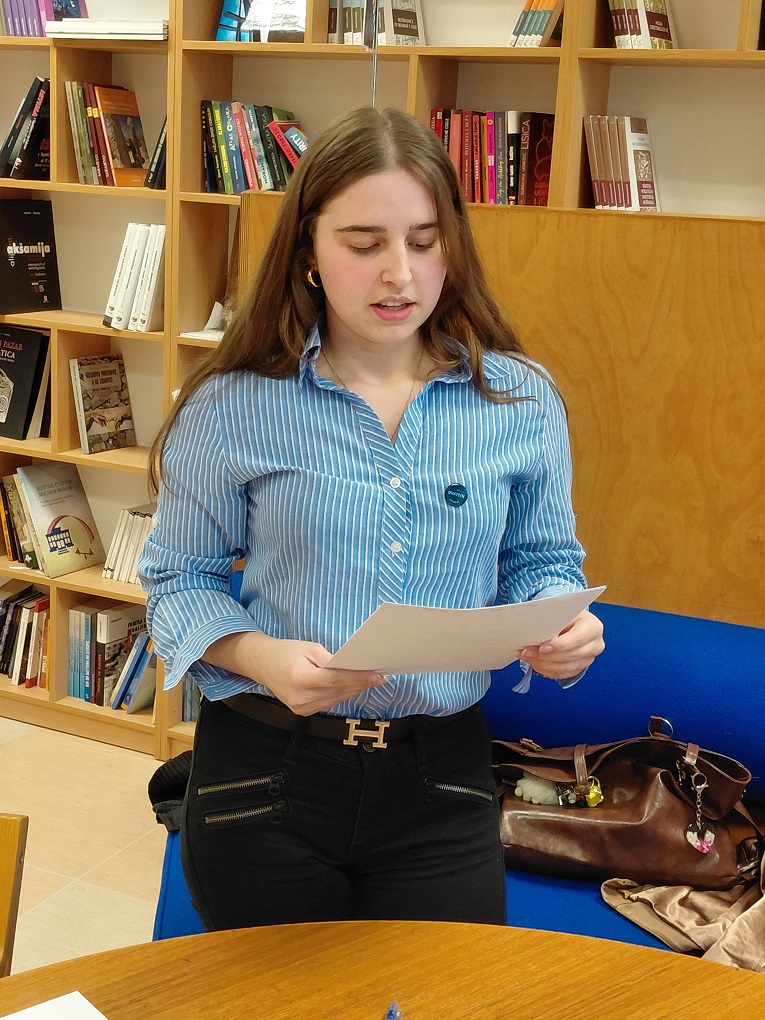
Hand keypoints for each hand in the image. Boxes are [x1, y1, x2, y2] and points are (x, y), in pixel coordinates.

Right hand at [204, 631, 385, 715]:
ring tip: (371, 680)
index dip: (359, 678)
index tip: (378, 675)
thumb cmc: (287, 651)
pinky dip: (341, 694)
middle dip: (360, 683)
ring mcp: (301, 708)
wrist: (262, 663)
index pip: (337, 680)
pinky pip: (329, 703)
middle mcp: (300, 698)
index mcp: (301, 678)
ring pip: (337, 699)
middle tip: (380, 675)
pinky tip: (352, 686)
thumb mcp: (310, 648)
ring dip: (354, 690)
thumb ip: (332, 661)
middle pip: (340, 692)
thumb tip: (355, 669)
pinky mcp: (303, 712)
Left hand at [518, 609, 603, 679]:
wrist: (572, 622)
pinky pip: (561, 674)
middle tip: (526, 651)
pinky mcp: (580, 668)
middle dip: (545, 656)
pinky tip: (534, 662)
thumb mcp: (561, 612)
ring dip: (542, 663)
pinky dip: (545, 670)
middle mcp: (595, 645)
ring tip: (526, 656)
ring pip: (564, 668)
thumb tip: (538, 634)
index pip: (577, 639)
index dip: (559, 645)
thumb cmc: (566, 615)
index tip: (542, 647)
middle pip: (570, 655)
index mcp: (593, 627)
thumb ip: (553, 622)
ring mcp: (588, 659)